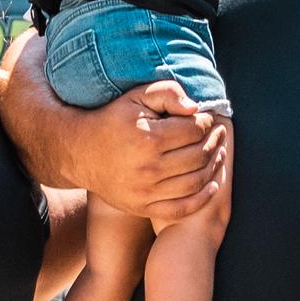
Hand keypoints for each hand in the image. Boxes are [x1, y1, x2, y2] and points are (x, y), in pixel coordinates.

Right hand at [88, 81, 230, 227]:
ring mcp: (146, 191)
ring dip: (214, 167)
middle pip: (199, 156)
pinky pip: (182, 207)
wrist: (80, 153)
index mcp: (148, 138)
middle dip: (214, 142)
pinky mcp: (143, 207)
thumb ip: (167, 93)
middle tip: (218, 134)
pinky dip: (203, 197)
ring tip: (218, 154)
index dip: (207, 122)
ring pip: (196, 181)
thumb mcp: (135, 97)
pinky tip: (212, 184)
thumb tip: (196, 108)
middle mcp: (148, 168)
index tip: (206, 118)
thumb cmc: (113, 120)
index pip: (195, 130)